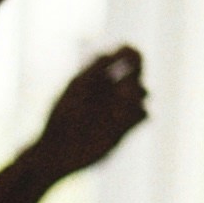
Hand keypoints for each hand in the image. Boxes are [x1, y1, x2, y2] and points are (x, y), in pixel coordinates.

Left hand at [35, 46, 147, 181]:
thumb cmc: (62, 117)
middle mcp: (111, 90)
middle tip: (123, 80)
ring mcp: (119, 109)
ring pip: (143, 91)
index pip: (123, 56)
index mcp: (98, 76)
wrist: (58, 150)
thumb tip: (110, 55)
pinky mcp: (125, 128)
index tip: (130, 54)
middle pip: (136, 71)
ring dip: (139, 92)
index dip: (130, 52)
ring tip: (123, 99)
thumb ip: (93, 71)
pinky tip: (125, 118)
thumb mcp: (76, 90)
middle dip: (136, 71)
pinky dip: (141, 112)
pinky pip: (145, 114)